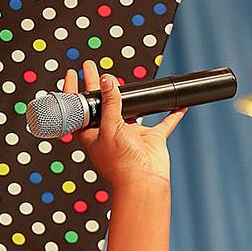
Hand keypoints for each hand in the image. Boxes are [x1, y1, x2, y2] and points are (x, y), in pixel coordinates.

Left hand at [61, 60, 186, 191]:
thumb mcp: (110, 128)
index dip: (74, 91)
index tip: (74, 73)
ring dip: (128, 98)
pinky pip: (163, 123)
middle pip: (102, 104)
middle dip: (98, 86)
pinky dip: (171, 115)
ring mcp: (131, 135)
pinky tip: (177, 105)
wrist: (143, 182)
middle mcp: (110, 132)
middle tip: (92, 67)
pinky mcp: (150, 139)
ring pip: (130, 111)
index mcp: (92, 133)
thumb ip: (109, 103)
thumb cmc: (120, 164)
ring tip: (122, 80)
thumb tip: (107, 81)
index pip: (79, 108)